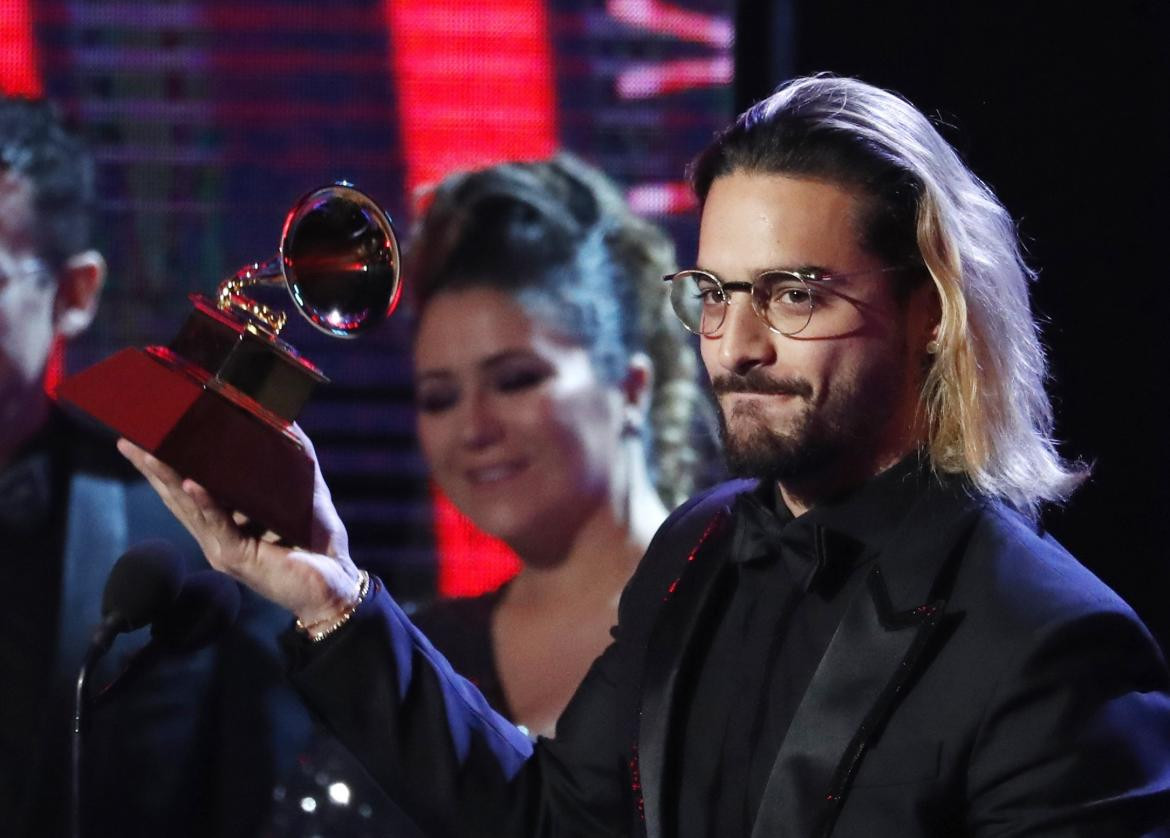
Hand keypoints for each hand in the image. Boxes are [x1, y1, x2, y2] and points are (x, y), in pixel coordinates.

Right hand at [117, 425, 361, 625]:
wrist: (337, 583)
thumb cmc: (318, 541)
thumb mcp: (302, 493)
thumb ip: (291, 460)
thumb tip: (284, 421)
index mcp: (225, 522)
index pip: (188, 489)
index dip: (166, 466)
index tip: (144, 438)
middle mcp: (216, 536)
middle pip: (177, 497)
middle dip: (152, 469)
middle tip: (129, 442)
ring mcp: (223, 549)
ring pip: (190, 508)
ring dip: (168, 479)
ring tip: (148, 454)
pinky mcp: (239, 558)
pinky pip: (219, 525)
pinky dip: (205, 503)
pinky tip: (191, 484)